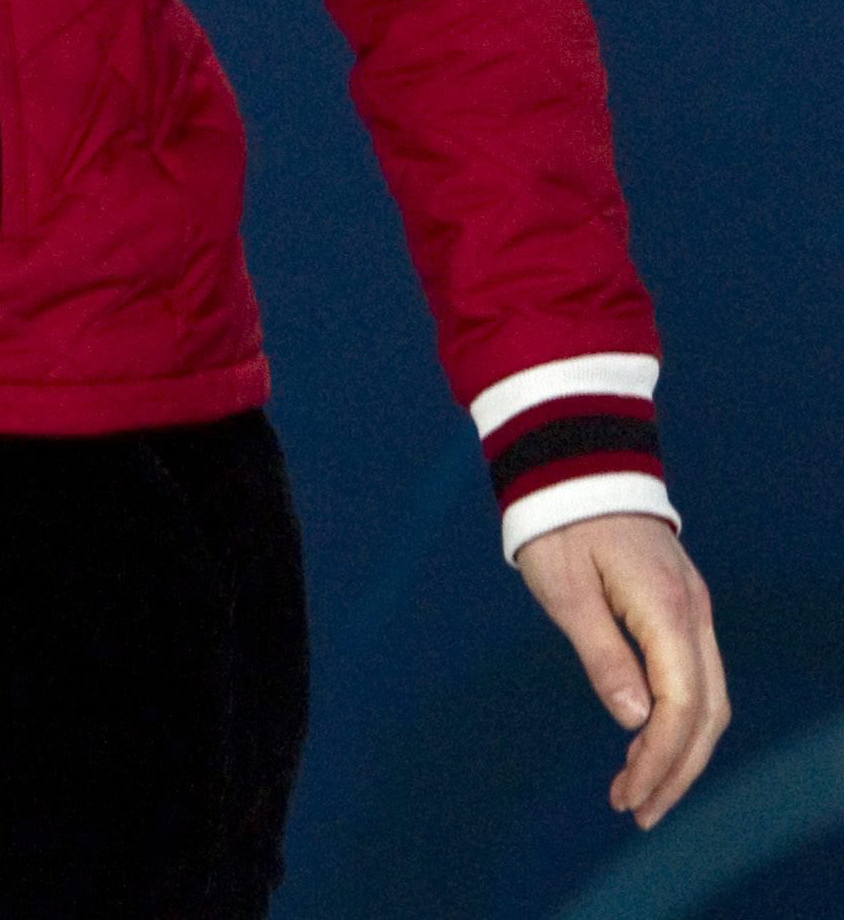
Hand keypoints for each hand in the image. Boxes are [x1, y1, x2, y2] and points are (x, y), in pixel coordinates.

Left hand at [516, 511, 728, 828]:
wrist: (573, 456)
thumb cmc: (558, 518)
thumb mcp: (564, 586)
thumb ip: (602, 652)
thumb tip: (634, 720)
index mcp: (667, 610)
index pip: (680, 706)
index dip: (659, 759)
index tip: (629, 797)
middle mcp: (695, 613)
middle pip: (705, 712)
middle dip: (676, 770)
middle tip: (636, 811)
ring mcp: (694, 608)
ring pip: (708, 697)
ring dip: (681, 749)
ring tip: (639, 790)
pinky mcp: (683, 604)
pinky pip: (697, 675)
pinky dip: (681, 717)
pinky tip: (650, 739)